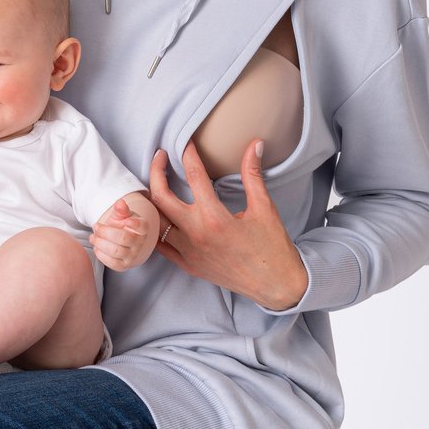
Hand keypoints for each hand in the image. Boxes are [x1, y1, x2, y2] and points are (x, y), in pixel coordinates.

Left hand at [92, 197, 153, 271]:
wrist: (123, 241)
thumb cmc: (122, 226)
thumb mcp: (122, 216)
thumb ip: (121, 210)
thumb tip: (120, 203)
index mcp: (142, 228)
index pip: (141, 226)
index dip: (134, 224)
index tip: (125, 220)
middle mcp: (140, 243)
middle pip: (123, 238)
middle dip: (105, 232)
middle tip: (96, 227)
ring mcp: (133, 256)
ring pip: (116, 251)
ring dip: (100, 243)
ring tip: (92, 237)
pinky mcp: (124, 266)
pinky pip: (112, 263)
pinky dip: (101, 255)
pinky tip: (96, 247)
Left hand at [149, 140, 307, 310]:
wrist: (276, 286)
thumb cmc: (272, 247)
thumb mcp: (264, 208)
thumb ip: (253, 174)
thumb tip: (254, 145)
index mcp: (215, 219)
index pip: (194, 177)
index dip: (188, 155)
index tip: (186, 143)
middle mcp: (196, 235)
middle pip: (161, 197)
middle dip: (156, 172)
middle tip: (160, 157)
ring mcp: (189, 253)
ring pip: (157, 221)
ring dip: (152, 200)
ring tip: (154, 182)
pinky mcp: (188, 266)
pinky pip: (161, 246)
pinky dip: (156, 228)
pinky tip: (158, 214)